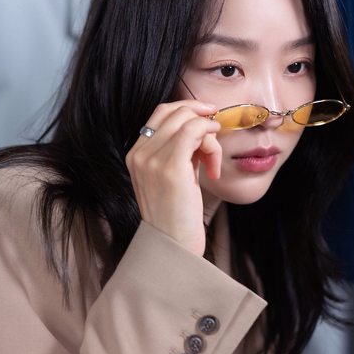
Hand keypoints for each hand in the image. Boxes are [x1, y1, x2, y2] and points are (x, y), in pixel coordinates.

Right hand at [126, 100, 221, 256]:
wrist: (173, 245)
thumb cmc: (177, 215)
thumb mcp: (174, 176)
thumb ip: (182, 151)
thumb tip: (203, 128)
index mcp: (136, 154)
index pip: (160, 113)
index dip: (187, 108)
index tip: (208, 116)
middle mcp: (139, 153)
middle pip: (174, 111)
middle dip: (201, 117)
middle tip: (217, 131)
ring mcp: (151, 159)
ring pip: (187, 120)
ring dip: (209, 135)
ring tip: (212, 162)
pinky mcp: (169, 167)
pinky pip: (194, 131)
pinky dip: (210, 138)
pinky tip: (213, 161)